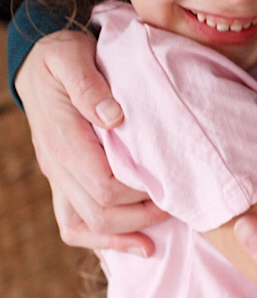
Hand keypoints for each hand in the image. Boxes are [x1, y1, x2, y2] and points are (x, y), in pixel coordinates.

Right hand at [15, 29, 167, 254]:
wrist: (37, 60)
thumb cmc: (61, 55)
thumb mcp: (71, 56)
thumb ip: (89, 85)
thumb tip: (113, 116)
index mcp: (63, 140)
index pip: (103, 186)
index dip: (139, 194)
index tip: (170, 184)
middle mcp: (57, 165)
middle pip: (98, 213)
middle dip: (140, 217)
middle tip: (177, 206)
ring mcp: (57, 176)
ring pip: (82, 225)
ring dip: (121, 235)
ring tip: (155, 239)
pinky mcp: (62, 179)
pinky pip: (74, 222)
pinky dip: (102, 239)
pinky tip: (132, 243)